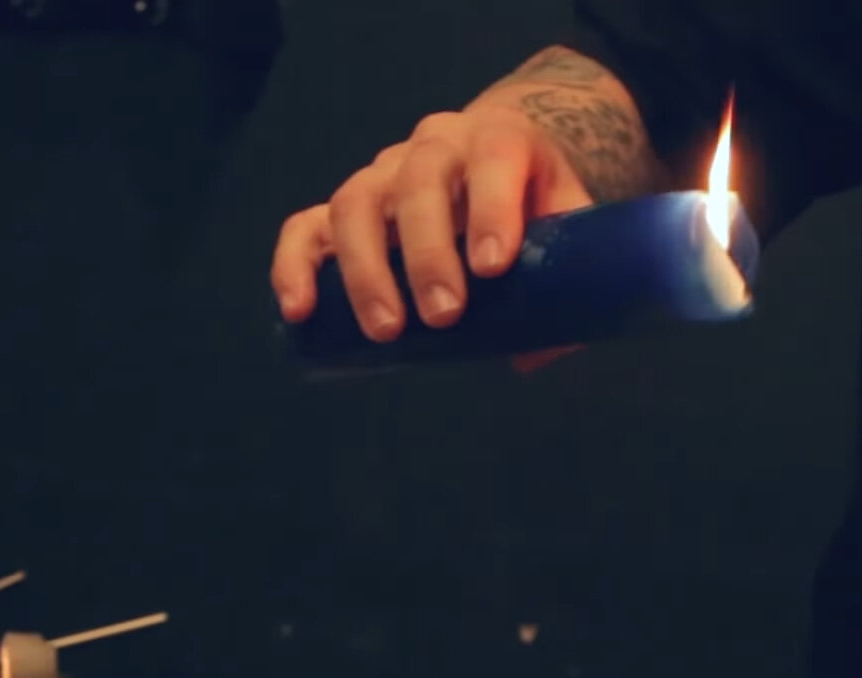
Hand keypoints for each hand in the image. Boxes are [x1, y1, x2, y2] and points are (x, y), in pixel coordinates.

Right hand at [271, 107, 593, 343]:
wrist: (493, 153)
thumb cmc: (533, 198)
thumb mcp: (566, 218)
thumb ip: (566, 279)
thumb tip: (533, 354)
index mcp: (498, 140)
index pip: (494, 159)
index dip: (492, 210)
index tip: (492, 267)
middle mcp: (434, 147)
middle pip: (419, 184)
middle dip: (429, 254)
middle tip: (444, 316)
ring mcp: (382, 173)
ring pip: (356, 203)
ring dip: (366, 270)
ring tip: (386, 331)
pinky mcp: (344, 205)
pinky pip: (306, 226)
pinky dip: (295, 265)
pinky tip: (298, 309)